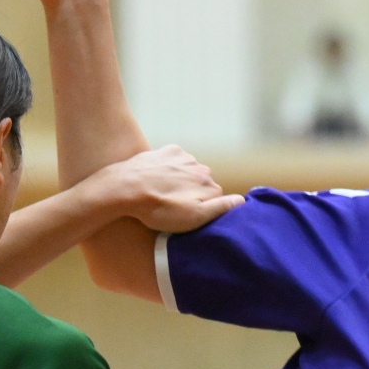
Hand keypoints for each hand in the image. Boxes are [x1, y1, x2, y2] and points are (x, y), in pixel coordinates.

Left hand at [83, 145, 240, 232]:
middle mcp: (201, 168)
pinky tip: (157, 178)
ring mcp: (184, 157)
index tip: (186, 216)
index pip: (216, 199)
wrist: (126, 188)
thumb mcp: (193, 217)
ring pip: (189, 171)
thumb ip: (221, 208)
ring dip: (180, 180)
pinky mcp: (167, 150)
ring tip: (162, 193)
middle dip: (192, 193)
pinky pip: (175, 160)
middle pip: (202, 184)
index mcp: (210, 185)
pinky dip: (169, 167)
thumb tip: (242, 200)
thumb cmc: (158, 209)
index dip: (202, 209)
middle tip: (172, 206)